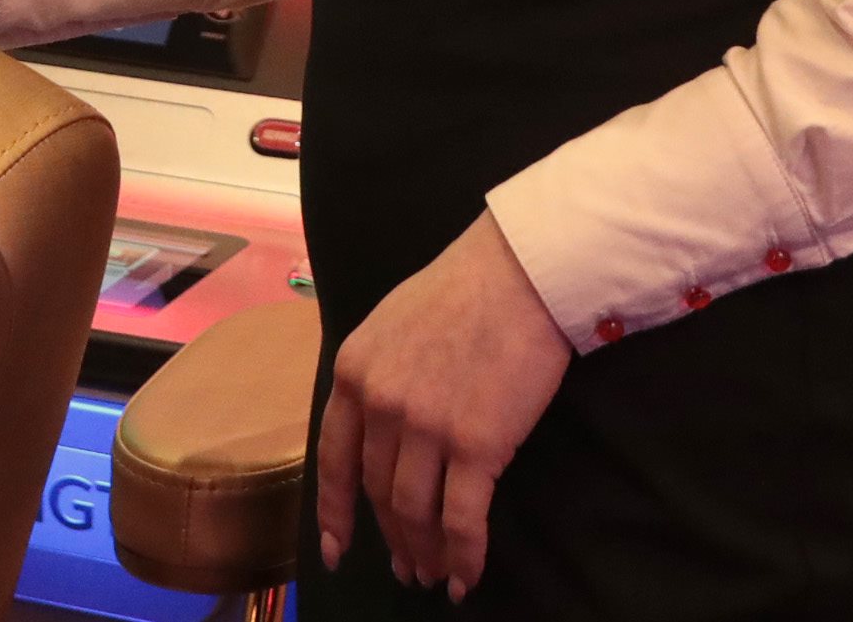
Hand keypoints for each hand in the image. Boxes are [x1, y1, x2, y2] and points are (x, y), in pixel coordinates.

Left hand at [315, 216, 570, 598]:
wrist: (519, 274)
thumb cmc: (462, 292)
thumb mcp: (390, 326)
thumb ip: (375, 376)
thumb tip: (376, 427)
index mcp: (353, 372)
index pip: (333, 460)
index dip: (335, 512)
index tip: (336, 550)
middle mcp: (380, 405)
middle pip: (378, 492)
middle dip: (391, 539)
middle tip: (405, 568)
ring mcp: (425, 427)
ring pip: (415, 513)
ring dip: (425, 554)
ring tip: (434, 576)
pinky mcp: (476, 445)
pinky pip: (462, 519)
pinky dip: (463, 556)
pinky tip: (466, 577)